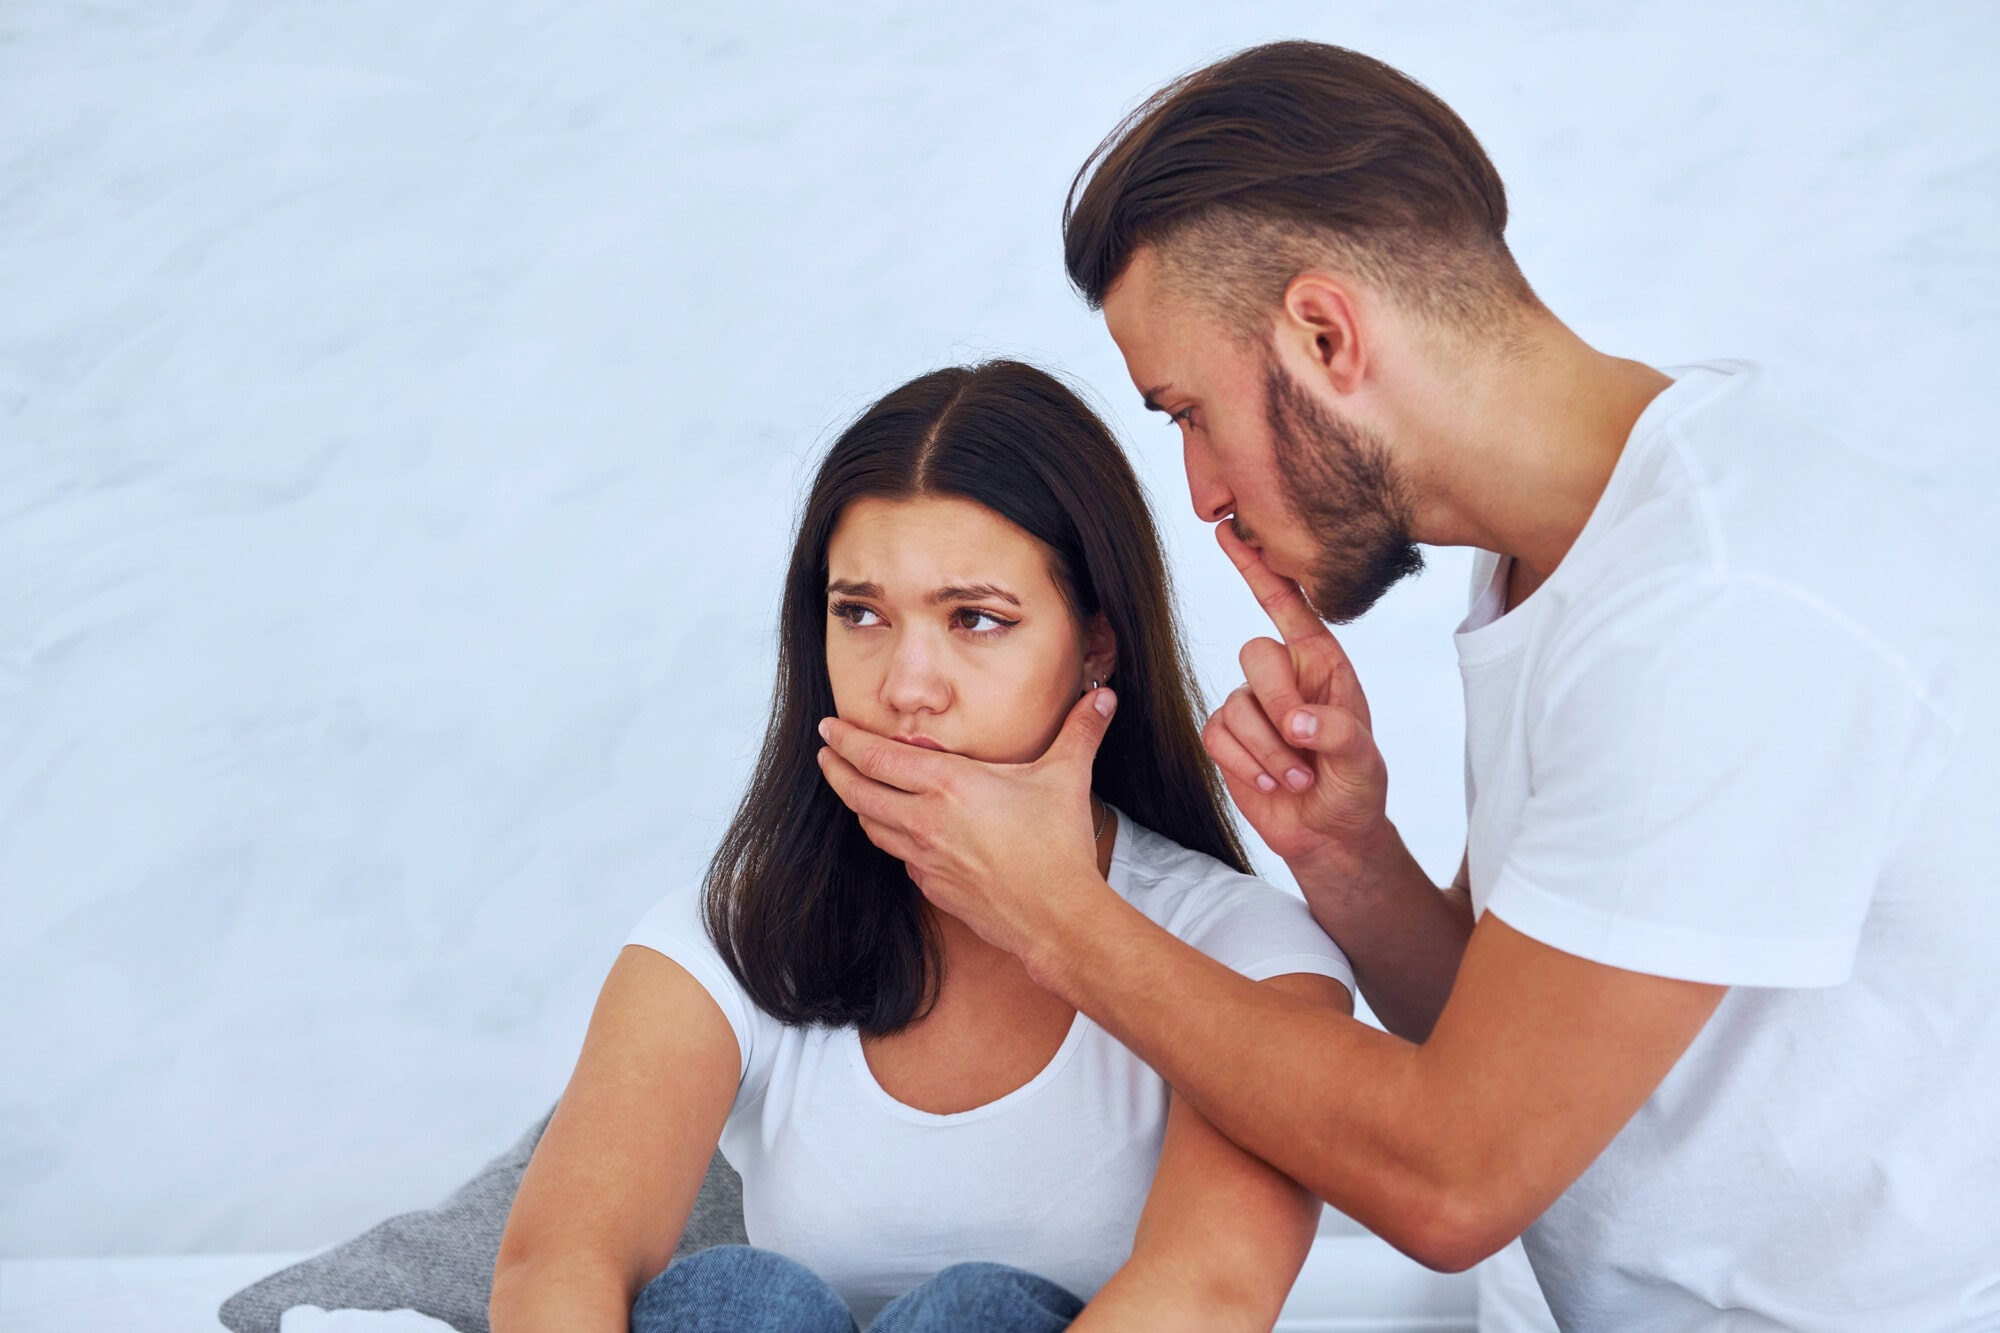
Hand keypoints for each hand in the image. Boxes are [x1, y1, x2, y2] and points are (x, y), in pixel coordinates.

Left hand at [815, 689, 1118, 970]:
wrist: (1056, 917)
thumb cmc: (1058, 848)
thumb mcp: (1067, 777)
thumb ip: (1081, 731)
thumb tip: (1103, 696)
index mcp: (948, 785)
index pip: (877, 757)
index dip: (846, 740)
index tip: (829, 727)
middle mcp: (925, 821)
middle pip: (858, 792)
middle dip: (835, 769)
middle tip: (825, 754)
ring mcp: (924, 858)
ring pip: (871, 826)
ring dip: (857, 804)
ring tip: (853, 788)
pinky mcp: (931, 887)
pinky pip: (899, 856)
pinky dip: (890, 838)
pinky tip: (899, 830)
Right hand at [1203, 523, 1392, 879]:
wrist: (1330, 833)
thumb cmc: (1355, 786)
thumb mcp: (1364, 758)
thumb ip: (1338, 730)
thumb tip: (1295, 720)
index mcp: (1321, 661)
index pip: (1287, 604)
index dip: (1258, 568)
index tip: (1231, 530)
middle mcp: (1283, 674)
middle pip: (1254, 654)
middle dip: (1277, 704)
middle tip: (1304, 743)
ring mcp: (1251, 704)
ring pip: (1235, 706)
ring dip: (1269, 752)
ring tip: (1299, 777)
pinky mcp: (1226, 737)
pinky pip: (1217, 736)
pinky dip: (1246, 766)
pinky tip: (1273, 783)